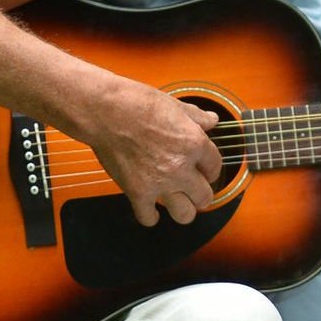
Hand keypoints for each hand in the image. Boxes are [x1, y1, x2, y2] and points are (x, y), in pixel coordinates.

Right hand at [81, 77, 222, 225]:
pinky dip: (149, 216)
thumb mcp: (174, 104)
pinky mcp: (137, 192)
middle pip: (205, 197)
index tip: (204, 170)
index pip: (215, 167)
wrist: (104, 111)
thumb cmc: (136, 103)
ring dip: (183, 210)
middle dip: (201, 194)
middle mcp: (181, 167)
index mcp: (194, 143)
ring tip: (178, 203)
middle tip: (194, 190)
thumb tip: (211, 120)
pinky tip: (149, 208)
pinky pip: (148, 217)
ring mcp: (159, 182)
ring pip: (184, 214)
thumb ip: (196, 116)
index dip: (210, 169)